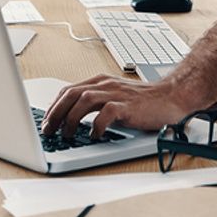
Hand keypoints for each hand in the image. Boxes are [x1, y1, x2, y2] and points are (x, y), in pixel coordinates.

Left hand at [41, 73, 202, 139]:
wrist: (171, 97)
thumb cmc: (144, 101)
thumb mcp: (114, 97)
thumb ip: (96, 102)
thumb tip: (72, 118)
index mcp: (100, 81)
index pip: (68, 90)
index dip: (53, 106)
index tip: (45, 121)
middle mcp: (105, 84)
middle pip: (71, 94)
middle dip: (55, 112)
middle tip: (47, 130)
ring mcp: (116, 93)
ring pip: (84, 100)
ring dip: (70, 118)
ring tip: (66, 134)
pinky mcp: (127, 105)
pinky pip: (106, 113)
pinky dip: (96, 125)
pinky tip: (93, 135)